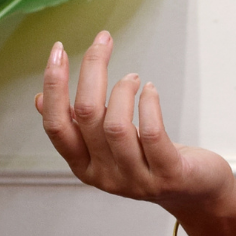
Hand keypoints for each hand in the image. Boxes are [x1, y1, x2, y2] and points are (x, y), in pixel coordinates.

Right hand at [36, 29, 233, 214]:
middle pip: (87, 115)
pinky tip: (150, 90)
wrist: (195, 193)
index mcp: (84, 167)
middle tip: (103, 42)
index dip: (54, 85)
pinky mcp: (168, 175)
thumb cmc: (150, 162)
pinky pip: (151, 133)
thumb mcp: (107, 147)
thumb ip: (77, 128)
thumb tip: (39, 101)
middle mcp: (105, 177)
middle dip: (92, 69)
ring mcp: (136, 180)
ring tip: (133, 77)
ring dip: (123, 89)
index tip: (59, 50)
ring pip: (116, 125)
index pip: (56, 125)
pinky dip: (149, 104)